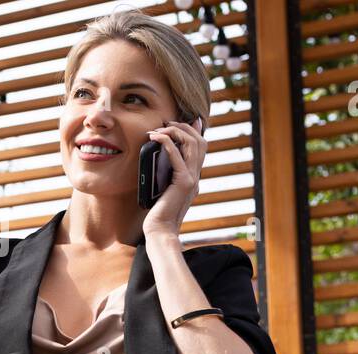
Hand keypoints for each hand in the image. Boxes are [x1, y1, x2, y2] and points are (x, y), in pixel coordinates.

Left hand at [143, 116, 205, 236]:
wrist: (160, 230)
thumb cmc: (157, 212)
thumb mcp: (163, 188)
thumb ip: (166, 175)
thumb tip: (159, 158)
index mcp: (193, 177)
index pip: (201, 147)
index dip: (195, 130)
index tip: (182, 120)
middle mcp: (196, 176)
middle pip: (200, 141)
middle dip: (184, 126)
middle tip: (166, 123)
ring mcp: (192, 180)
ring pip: (193, 145)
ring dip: (176, 131)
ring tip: (160, 129)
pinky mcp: (184, 184)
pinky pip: (178, 156)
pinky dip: (168, 142)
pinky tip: (156, 138)